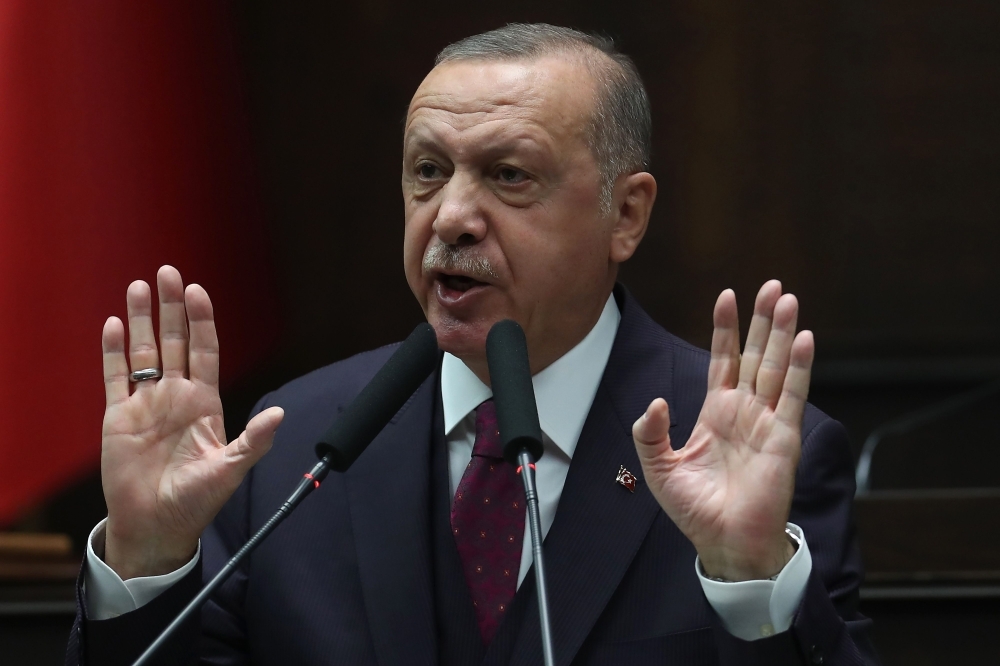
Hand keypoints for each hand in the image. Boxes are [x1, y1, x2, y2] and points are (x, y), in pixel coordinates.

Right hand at [100, 266, 282, 579]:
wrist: (156, 526)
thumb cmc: (196, 501)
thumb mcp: (230, 470)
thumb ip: (253, 441)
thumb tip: (279, 413)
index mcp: (204, 402)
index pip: (205, 350)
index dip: (202, 320)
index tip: (197, 291)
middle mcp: (176, 396)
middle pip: (174, 341)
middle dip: (171, 308)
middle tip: (167, 272)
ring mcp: (147, 404)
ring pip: (143, 352)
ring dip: (140, 320)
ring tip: (138, 286)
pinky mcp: (118, 417)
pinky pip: (115, 377)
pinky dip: (113, 352)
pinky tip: (112, 325)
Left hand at [632, 281, 812, 580]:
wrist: (724, 543)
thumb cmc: (695, 509)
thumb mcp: (659, 468)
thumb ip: (651, 433)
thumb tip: (656, 403)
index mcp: (716, 413)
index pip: (723, 360)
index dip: (724, 329)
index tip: (726, 295)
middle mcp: (744, 411)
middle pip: (755, 354)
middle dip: (761, 320)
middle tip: (770, 285)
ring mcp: (766, 421)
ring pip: (775, 367)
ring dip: (781, 333)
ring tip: (787, 299)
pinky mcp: (783, 437)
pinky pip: (791, 395)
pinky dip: (798, 366)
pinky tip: (804, 338)